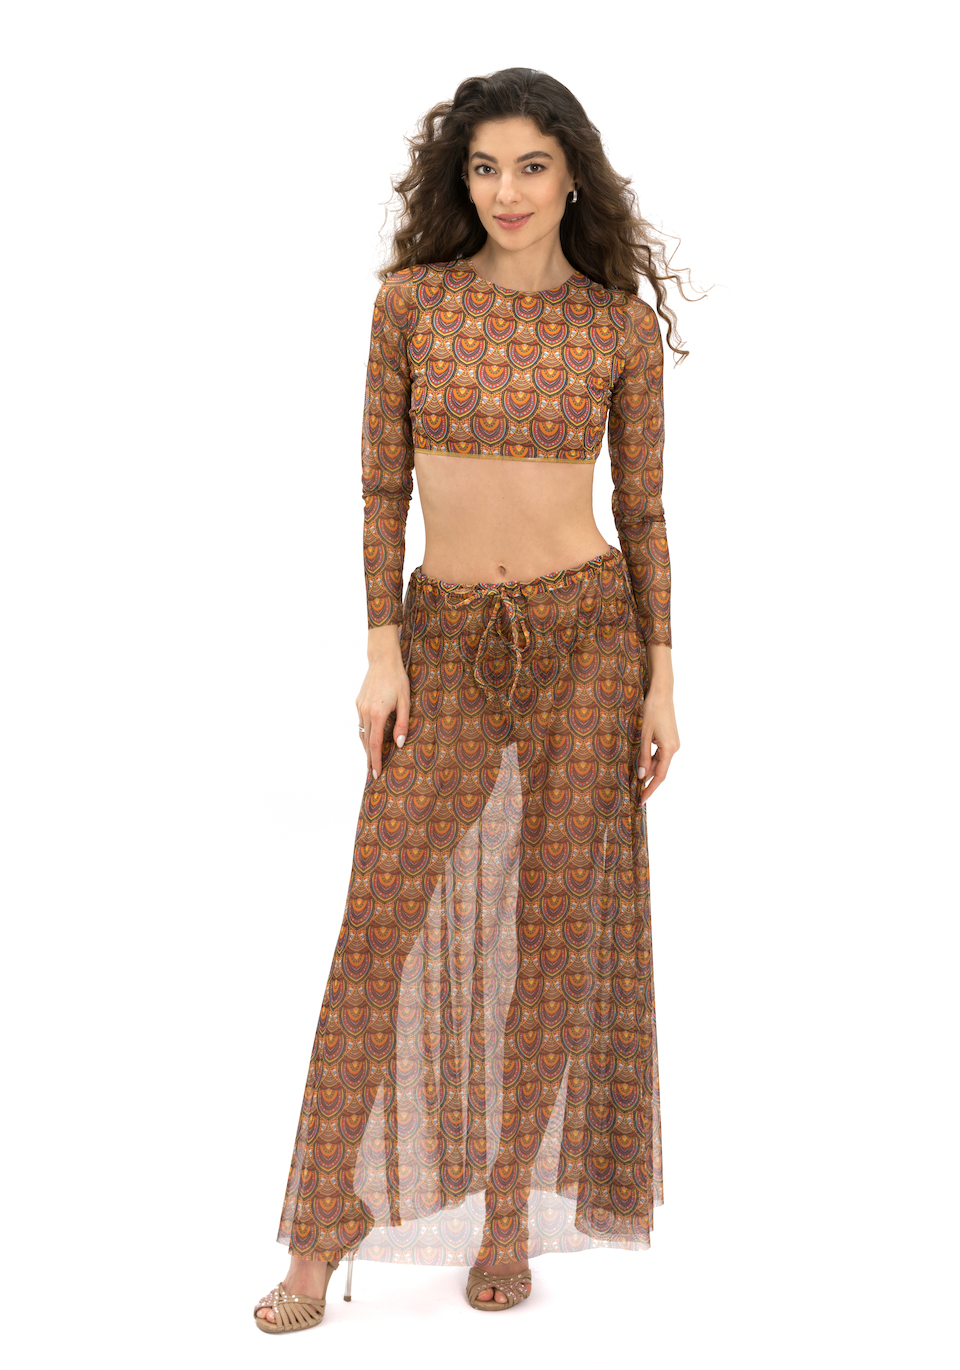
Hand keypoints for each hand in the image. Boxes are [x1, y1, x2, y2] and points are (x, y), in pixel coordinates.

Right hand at [356, 626, 409, 779]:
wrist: (382, 660)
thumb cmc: (398, 680)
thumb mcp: (405, 702)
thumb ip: (402, 724)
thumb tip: (399, 744)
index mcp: (378, 714)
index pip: (375, 744)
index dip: (376, 760)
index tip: (375, 773)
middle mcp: (365, 712)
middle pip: (366, 742)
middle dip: (369, 759)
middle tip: (372, 774)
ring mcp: (359, 707)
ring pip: (361, 734)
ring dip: (366, 748)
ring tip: (370, 760)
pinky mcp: (358, 703)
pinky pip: (360, 724)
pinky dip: (365, 734)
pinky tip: (370, 740)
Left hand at [638, 683, 679, 804]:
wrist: (661, 692)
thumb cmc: (651, 710)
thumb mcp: (643, 735)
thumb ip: (643, 756)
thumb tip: (640, 775)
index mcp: (669, 748)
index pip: (659, 776)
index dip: (650, 789)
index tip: (641, 800)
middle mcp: (674, 748)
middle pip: (660, 770)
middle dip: (647, 782)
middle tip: (634, 793)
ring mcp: (673, 743)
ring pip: (659, 762)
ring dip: (648, 770)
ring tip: (634, 780)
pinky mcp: (670, 738)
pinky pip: (660, 754)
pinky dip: (651, 761)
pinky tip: (641, 765)